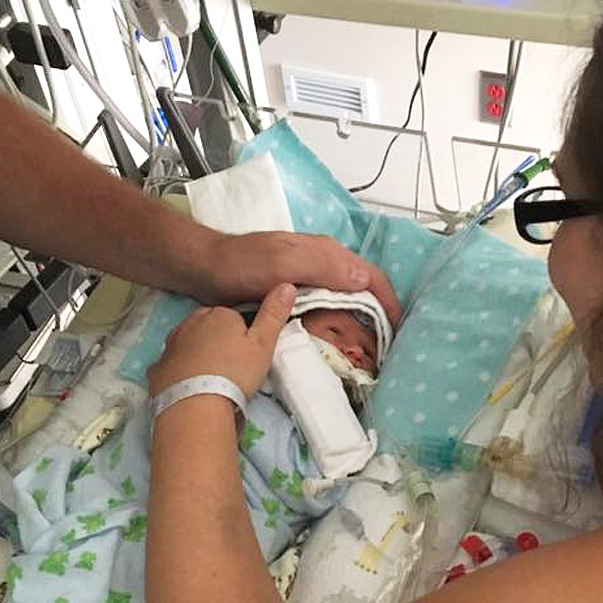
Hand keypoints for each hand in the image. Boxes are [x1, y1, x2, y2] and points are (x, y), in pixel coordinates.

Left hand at [149, 283, 296, 399]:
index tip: (247, 355)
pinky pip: (171, 365)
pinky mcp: (157, 367)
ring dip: (197, 355)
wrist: (195, 405)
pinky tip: (187, 387)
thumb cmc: (234, 373)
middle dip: (217, 341)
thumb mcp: (264, 344)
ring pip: (188, 343)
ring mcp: (170, 345)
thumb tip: (287, 285)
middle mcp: (190, 323)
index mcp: (218, 315)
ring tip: (210, 379)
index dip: (242, 336)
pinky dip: (178, 372)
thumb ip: (274, 315)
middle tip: (230, 368)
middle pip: (208, 327)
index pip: (233, 318)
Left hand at [198, 231, 402, 328]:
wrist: (205, 268)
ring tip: (367, 349)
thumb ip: (322, 267)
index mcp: (327, 253)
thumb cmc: (241, 265)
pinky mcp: (297, 290)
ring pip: (347, 298)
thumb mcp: (282, 263)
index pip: (371, 275)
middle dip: (378, 315)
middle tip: (384, 348)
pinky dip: (338, 321)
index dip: (388, 302)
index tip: (397, 331)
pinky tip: (336, 339)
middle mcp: (324, 262)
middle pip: (364, 288)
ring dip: (360, 320)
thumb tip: (363, 280)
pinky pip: (328, 305)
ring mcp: (311, 276)